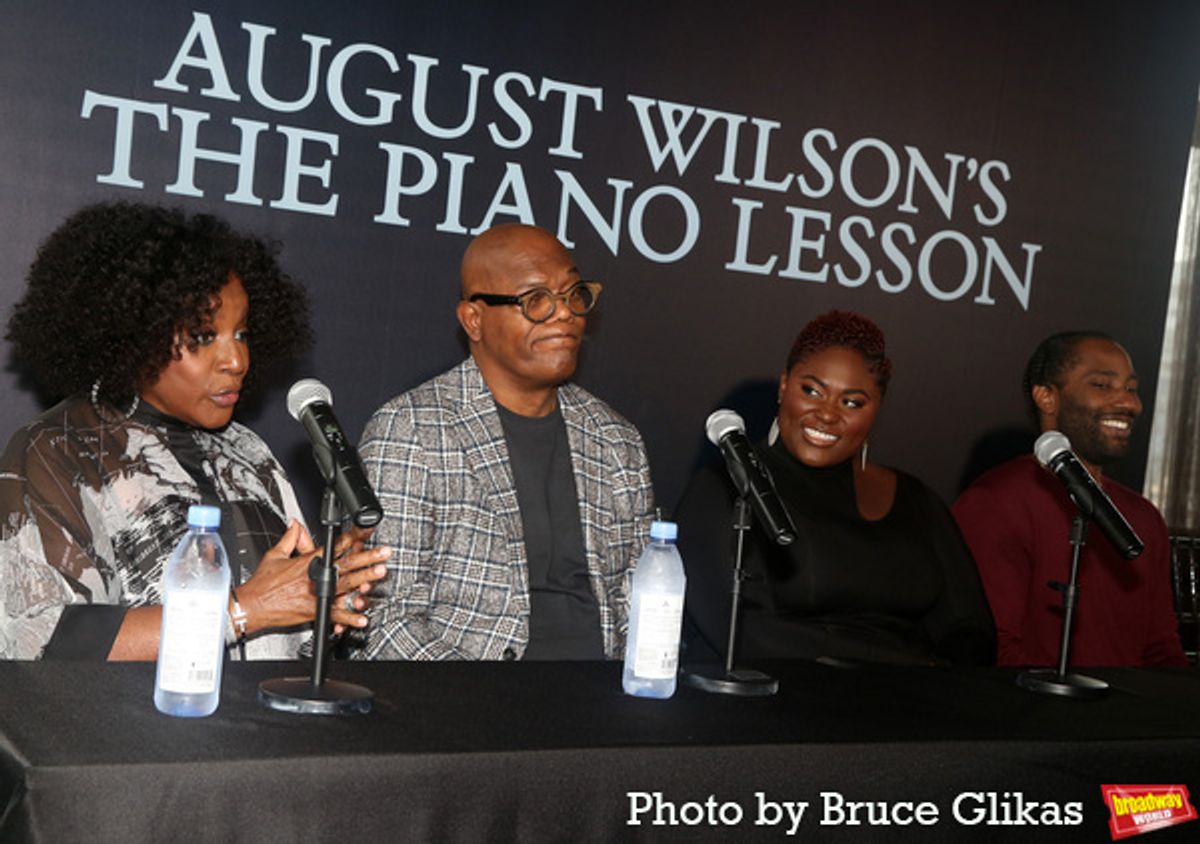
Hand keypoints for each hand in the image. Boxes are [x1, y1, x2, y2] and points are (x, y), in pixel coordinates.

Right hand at [236, 521, 390, 635]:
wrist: (251, 607)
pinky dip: (349, 618)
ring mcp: (317, 594)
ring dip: (364, 580)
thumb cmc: (262, 584)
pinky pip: (336, 615)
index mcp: (308, 561)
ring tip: (378, 576)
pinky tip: (363, 617)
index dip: (353, 535)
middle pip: (346, 564)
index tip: (368, 530)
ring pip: (345, 586)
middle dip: (367, 557)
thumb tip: (295, 524)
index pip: (335, 544)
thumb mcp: (275, 555)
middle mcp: (315, 576)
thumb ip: (290, 538)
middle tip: (383, 553)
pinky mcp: (315, 612)